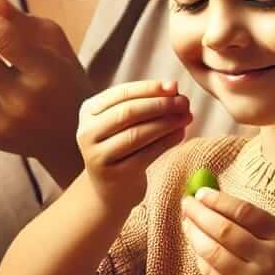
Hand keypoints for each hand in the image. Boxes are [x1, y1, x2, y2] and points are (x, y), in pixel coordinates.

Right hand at [77, 79, 190, 208]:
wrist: (110, 188)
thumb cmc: (123, 145)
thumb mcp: (125, 121)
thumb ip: (145, 102)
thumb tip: (174, 87)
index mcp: (88, 111)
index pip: (121, 93)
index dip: (149, 88)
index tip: (174, 86)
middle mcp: (87, 132)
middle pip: (129, 112)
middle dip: (160, 104)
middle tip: (185, 102)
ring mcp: (98, 155)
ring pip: (137, 133)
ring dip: (167, 123)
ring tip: (186, 116)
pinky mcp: (114, 175)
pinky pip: (145, 154)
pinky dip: (167, 141)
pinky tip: (181, 134)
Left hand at [181, 187, 274, 274]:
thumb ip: (253, 219)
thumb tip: (213, 197)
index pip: (244, 212)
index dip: (219, 200)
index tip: (201, 192)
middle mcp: (268, 259)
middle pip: (225, 231)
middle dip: (200, 214)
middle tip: (187, 202)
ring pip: (213, 252)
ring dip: (194, 234)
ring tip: (187, 222)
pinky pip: (211, 274)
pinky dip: (200, 257)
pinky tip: (196, 245)